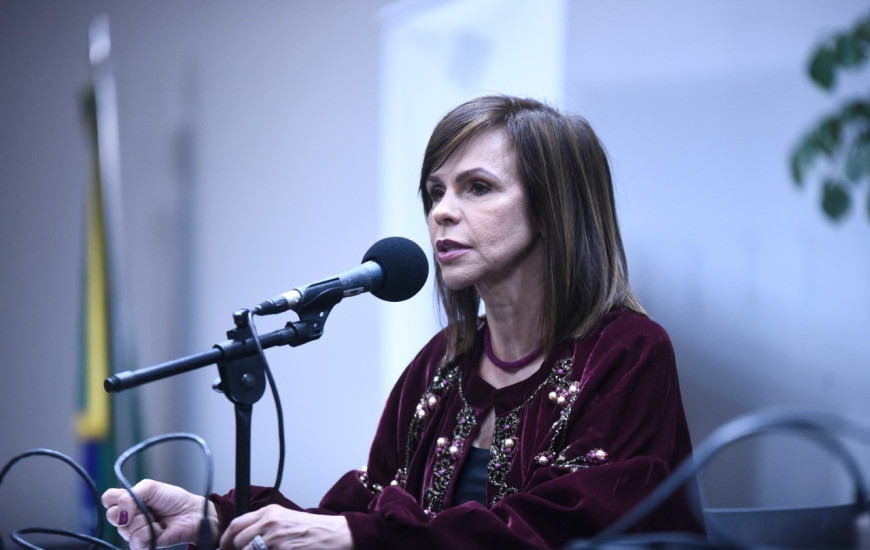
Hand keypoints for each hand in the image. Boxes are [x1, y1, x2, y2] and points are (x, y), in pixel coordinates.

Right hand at [102, 479, 218, 549]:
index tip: (129, 497)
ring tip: (156, 518)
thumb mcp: (151, 487)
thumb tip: (121, 512)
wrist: (190, 513)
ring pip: (124, 528)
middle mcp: (128, 517)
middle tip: (146, 508)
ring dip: (144, 520)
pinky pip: (136, 540)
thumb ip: (131, 494)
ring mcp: (133, 531)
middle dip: (130, 510)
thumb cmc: (173, 499)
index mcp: (128, 500)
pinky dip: (149, 532)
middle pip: (112, 516)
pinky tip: (159, 528)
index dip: (115, 499)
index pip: (107, 499)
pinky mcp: (141, 545)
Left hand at [220, 505, 352, 549]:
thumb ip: (264, 525)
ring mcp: (275, 539)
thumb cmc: (311, 529)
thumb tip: (241, 540)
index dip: (224, 541)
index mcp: (269, 512)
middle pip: (236, 541)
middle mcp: (269, 522)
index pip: (235, 525)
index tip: (224, 548)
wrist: (334, 535)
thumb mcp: (285, 519)